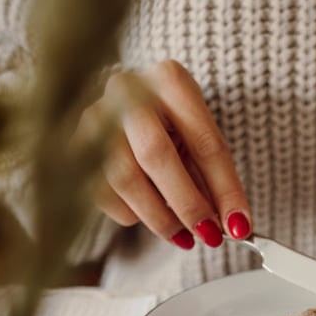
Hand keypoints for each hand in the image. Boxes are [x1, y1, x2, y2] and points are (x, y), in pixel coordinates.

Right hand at [77, 60, 250, 249]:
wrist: (128, 105)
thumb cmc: (172, 124)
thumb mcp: (200, 140)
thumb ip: (214, 178)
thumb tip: (232, 225)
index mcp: (171, 81)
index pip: (204, 142)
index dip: (225, 189)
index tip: (239, 226)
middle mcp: (128, 90)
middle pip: (156, 155)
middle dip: (187, 204)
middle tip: (209, 235)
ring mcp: (95, 115)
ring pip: (125, 178)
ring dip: (159, 217)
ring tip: (183, 235)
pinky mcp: (75, 142)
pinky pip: (102, 191)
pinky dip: (131, 214)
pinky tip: (149, 215)